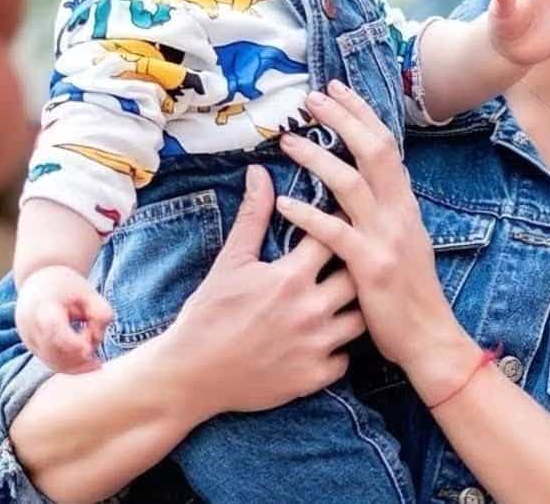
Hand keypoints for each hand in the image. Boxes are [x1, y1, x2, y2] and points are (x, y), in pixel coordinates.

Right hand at [15, 265, 112, 373]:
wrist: (39, 281)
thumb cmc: (68, 286)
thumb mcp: (89, 292)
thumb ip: (100, 312)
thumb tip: (96, 339)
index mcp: (43, 306)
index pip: (53, 328)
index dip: (71, 342)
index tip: (89, 350)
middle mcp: (30, 325)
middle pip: (52, 350)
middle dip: (76, 358)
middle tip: (98, 359)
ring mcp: (29, 337)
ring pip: (50, 360)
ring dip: (74, 366)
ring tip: (96, 364)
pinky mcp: (32, 346)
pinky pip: (49, 361)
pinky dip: (68, 366)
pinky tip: (87, 364)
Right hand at [160, 165, 365, 418]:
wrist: (188, 375)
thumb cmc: (207, 314)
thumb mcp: (230, 262)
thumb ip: (253, 216)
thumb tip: (260, 171)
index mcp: (291, 277)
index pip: (335, 236)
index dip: (341, 226)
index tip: (344, 222)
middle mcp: (310, 310)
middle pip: (358, 276)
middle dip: (356, 267)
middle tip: (350, 262)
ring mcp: (316, 346)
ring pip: (360, 319)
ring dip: (355, 309)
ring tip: (344, 301)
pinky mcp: (315, 377)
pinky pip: (347, 358)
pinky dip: (341, 349)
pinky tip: (330, 339)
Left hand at [277, 80, 478, 404]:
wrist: (429, 338)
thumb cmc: (408, 295)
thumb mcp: (403, 245)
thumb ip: (385, 214)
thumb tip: (365, 187)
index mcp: (404, 206)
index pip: (384, 146)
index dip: (361, 114)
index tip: (337, 90)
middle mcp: (399, 214)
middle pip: (372, 151)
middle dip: (343, 119)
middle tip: (312, 98)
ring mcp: (386, 239)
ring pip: (352, 184)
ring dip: (319, 157)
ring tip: (289, 142)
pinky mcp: (369, 267)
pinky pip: (335, 233)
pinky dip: (308, 214)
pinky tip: (284, 203)